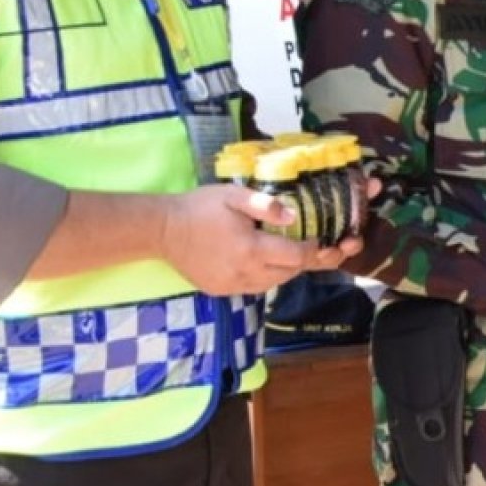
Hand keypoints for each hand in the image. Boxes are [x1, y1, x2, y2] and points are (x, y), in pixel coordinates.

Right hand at [160, 185, 365, 296]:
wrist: (161, 229)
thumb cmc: (200, 207)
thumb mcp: (234, 195)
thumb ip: (266, 205)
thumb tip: (294, 217)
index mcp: (250, 249)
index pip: (296, 257)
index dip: (315, 250)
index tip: (324, 240)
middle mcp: (244, 273)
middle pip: (289, 273)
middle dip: (305, 261)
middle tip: (317, 248)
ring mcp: (232, 285)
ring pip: (274, 284)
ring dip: (287, 270)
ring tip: (293, 253)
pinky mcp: (221, 291)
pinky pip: (255, 288)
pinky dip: (266, 277)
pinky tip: (266, 262)